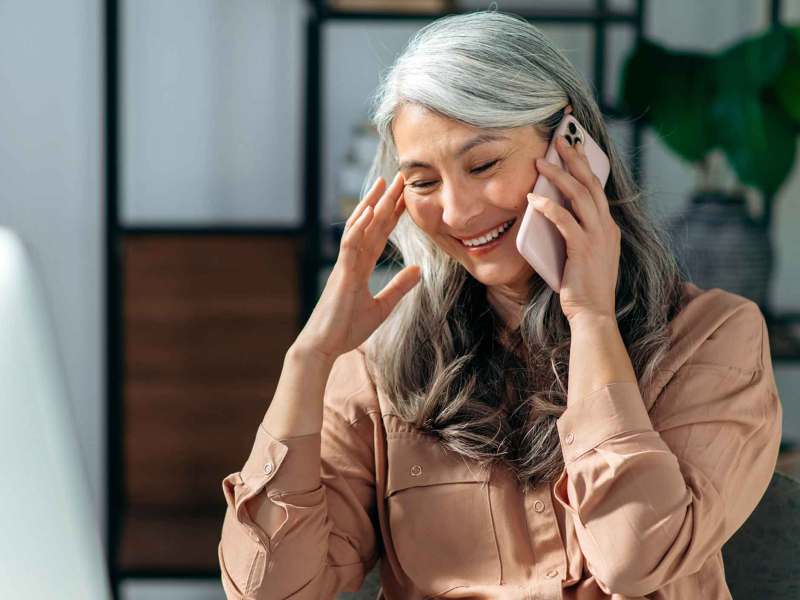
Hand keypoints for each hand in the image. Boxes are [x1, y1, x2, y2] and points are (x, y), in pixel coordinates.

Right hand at [295, 173, 420, 361]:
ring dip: (371, 205)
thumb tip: (419, 270)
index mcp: (361, 267)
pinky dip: (358, 228)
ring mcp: (345, 265)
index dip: (393, 215)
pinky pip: (349, 246)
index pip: (380, 234)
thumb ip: (399, 287)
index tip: (407, 197)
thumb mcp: (382, 307)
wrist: (324, 346)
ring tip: (383, 184)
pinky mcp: (341, 275)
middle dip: (386, 201)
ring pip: (359, 228)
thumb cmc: (347, 328)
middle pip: (371, 224)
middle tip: (400, 178)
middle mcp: (352, 261)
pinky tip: (368, 212)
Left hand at [528, 135, 619, 323]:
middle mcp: (606, 227)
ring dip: (558, 176)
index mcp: (608, 227)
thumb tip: (553, 214)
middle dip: (574, 158)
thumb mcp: (584, 254)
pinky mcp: (583, 249)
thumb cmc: (583, 288)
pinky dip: (548, 207)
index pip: (597, 188)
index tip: (574, 146)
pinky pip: (564, 220)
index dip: (585, 165)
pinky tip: (533, 199)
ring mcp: (597, 237)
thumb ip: (576, 233)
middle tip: (559, 139)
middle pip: (591, 183)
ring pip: (579, 195)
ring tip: (540, 163)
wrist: (593, 314)